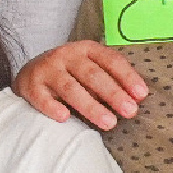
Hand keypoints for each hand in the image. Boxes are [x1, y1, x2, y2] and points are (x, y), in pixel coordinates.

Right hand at [16, 40, 148, 129]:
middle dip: (113, 93)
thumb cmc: (71, 74)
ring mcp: (47, 70)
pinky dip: (52, 107)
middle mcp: (66, 55)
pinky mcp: (31, 86)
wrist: (31, 73)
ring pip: (70, 88)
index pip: (110, 60)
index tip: (141, 95)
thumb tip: (137, 98)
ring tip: (109, 123)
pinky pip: (42, 98)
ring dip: (91, 106)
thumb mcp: (90, 68)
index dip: (127, 77)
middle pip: (92, 75)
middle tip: (130, 112)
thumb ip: (110, 78)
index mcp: (86, 49)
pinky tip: (65, 118)